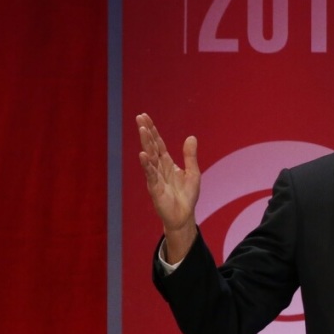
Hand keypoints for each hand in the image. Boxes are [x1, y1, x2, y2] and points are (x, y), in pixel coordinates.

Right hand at [136, 113, 199, 262]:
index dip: (153, 130)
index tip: (145, 117)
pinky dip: (147, 164)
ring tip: (141, 129)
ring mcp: (156, 177)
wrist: (184, 216)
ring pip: (150, 157)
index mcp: (167, 163)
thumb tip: (191, 136)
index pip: (158, 143)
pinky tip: (143, 155)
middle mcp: (159, 168)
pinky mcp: (155, 188)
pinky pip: (150, 174)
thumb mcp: (193, 172)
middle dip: (146, 132)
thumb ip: (190, 155)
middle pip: (151, 146)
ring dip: (146, 143)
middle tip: (139, 117)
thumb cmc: (187, 195)